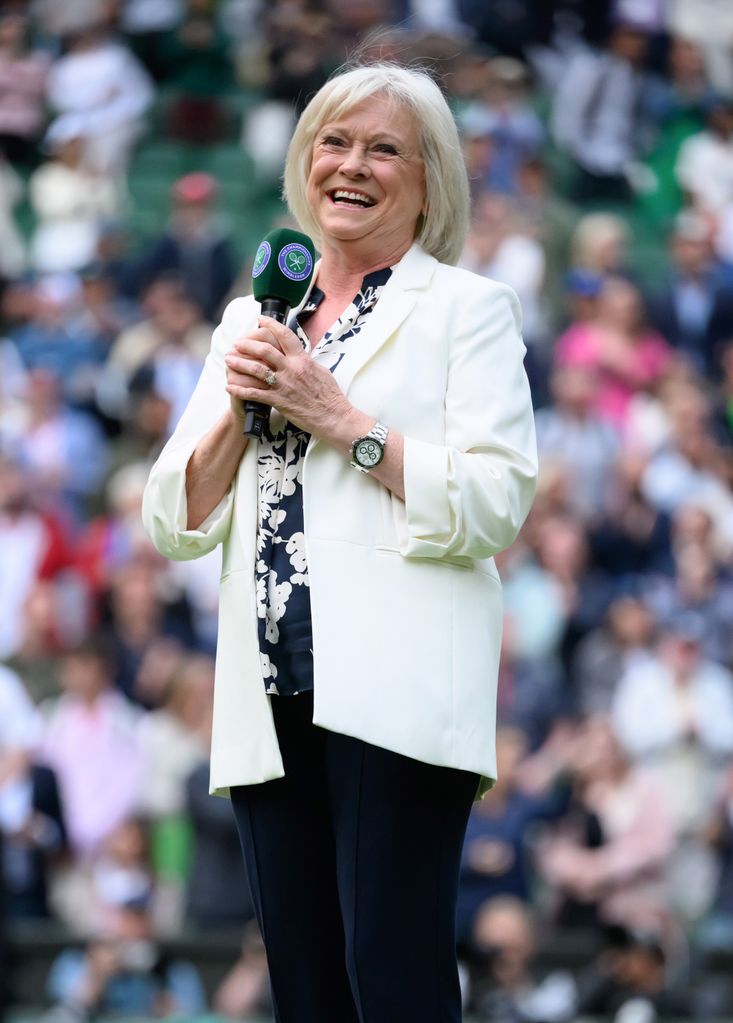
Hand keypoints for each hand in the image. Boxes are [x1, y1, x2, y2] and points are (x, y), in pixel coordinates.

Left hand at [224, 315, 352, 437]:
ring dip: (239, 364)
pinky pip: (255, 394)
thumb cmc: (330, 396)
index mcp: (303, 360)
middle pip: (265, 350)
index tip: (260, 319)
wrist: (333, 416)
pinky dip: (240, 390)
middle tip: (237, 343)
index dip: (270, 324)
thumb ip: (306, 361)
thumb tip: (299, 353)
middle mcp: (292, 370)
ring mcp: (284, 385)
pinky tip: (230, 387)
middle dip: (247, 344)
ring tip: (229, 360)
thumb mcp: (320, 371)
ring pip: (256, 370)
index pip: (284, 336)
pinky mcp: (279, 401)